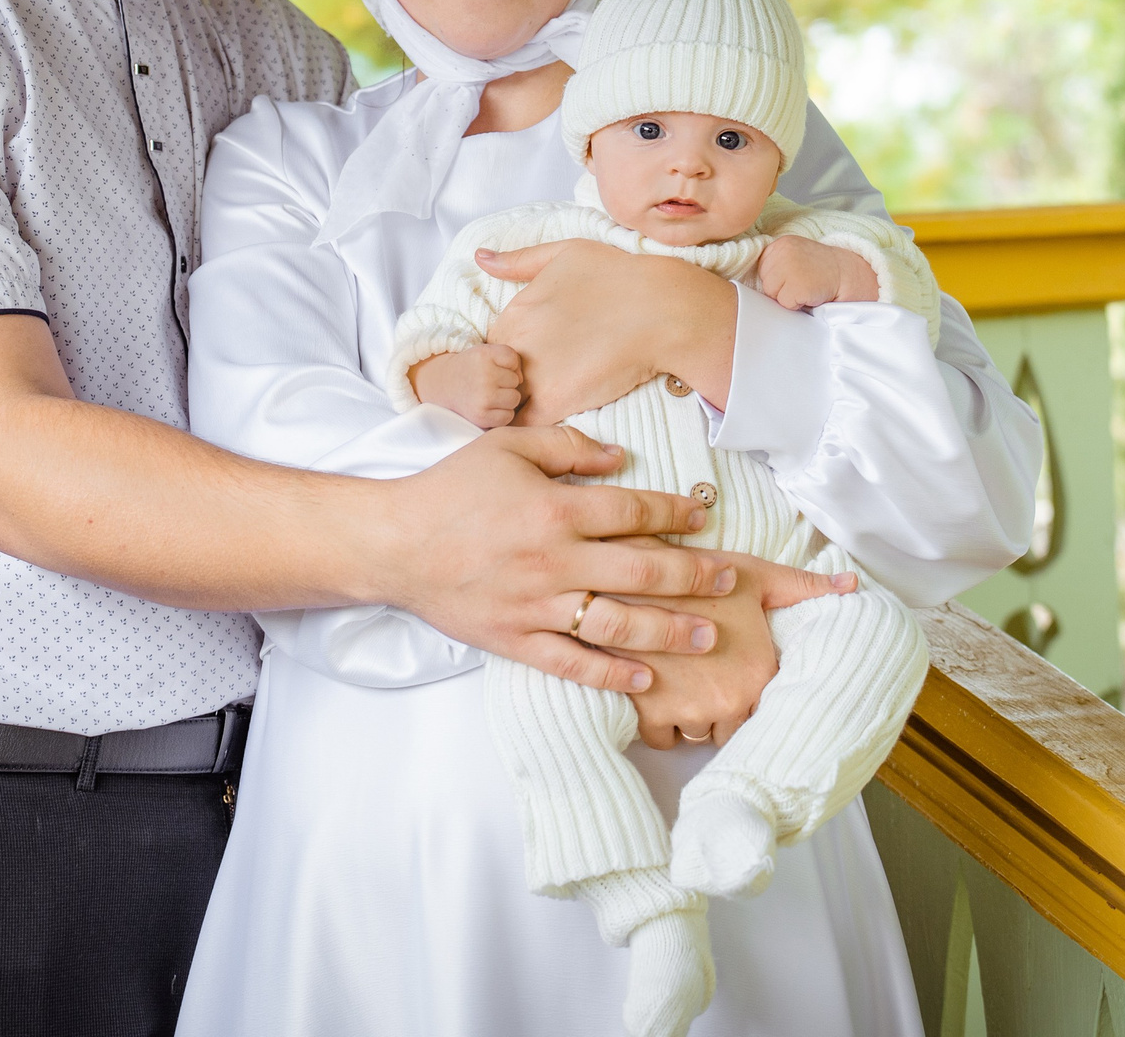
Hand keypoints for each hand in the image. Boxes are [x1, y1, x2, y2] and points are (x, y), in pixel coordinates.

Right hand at [377, 425, 750, 693]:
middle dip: (695, 576)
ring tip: (707, 634)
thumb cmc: (451, 489)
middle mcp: (554, 562)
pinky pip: (572, 664)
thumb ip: (568, 448)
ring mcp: (537, 607)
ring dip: (670, 631)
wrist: (394, 543)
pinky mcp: (516, 641)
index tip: (703, 515)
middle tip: (730, 580)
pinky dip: (611, 675)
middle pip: (642, 572)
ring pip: (618, 624)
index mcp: (555, 510)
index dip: (676, 512)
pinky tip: (645, 678)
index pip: (634, 512)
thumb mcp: (509, 447)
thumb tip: (620, 458)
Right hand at [409, 345, 523, 429]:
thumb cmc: (473, 368)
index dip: (507, 364)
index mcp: (484, 355)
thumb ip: (510, 358)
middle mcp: (483, 375)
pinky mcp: (481, 416)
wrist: (444, 385)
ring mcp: (482, 397)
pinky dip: (501, 413)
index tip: (492, 366)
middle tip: (487, 381)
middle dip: (505, 382)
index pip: (513, 359)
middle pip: (516, 380)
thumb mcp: (487, 352)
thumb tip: (521, 381)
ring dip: (506, 398)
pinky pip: (508, 416)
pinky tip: (488, 406)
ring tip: (489, 394)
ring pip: (515, 399)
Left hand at [479, 241, 737, 424]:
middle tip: (540, 388)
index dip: (507, 360)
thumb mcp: (565, 253)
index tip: (531, 364)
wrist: (662, 310)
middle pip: (493, 378)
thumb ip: (519, 260)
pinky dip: (531, 427)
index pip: (491, 348)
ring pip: (504, 404)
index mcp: (514, 312)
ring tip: (545, 406)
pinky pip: (525, 425)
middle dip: (507, 386)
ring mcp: (532, 375)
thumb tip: (481, 258)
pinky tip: (554, 419)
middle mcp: (515, 343)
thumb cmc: (619, 276)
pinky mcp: (555, 403)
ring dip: (516, 409)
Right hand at [606, 550, 859, 747]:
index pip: (763, 710)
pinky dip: (659, 723)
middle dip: (718, 710)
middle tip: (704, 679)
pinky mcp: (650, 715)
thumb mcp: (754, 575)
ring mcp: (688, 711)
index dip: (747, 694)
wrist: (629, 575)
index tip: (732, 676)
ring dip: (690, 717)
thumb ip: (803, 586)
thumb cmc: (695, 573)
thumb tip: (852, 584)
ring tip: (680, 682)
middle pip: (729, 728)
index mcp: (759, 673)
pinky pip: (661, 739)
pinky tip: (657, 691)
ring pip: (695, 734)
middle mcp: (729, 701)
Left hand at [755, 236, 877, 311]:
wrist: (852, 275)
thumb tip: (748, 287)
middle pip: (764, 284)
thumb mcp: (795, 259)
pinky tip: (812, 294)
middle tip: (805, 283)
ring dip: (788, 298)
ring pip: (772, 296)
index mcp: (779, 245)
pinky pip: (786, 305)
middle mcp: (782, 252)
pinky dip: (798, 305)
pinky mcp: (797, 286)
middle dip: (781, 290)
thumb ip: (776, 266)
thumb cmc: (823, 272)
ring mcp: (789, 268)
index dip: (778, 281)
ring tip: (808, 288)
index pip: (761, 272)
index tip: (797, 277)